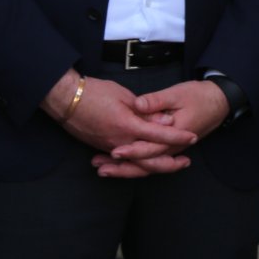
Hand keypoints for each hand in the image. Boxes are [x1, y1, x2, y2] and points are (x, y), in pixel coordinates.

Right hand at [44, 72, 197, 176]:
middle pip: (150, 160)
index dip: (178, 136)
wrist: (66, 100)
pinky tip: (146, 165)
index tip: (193, 137)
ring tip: (171, 165)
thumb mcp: (123, 95)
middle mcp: (120, 142)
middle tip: (185, 163)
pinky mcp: (102, 148)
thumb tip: (165, 121)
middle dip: (170, 163)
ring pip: (137, 164)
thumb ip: (145, 111)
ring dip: (154, 167)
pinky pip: (124, 161)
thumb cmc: (95, 92)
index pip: (159, 134)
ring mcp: (110, 147)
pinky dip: (137, 165)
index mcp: (128, 125)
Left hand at [91, 81, 231, 178]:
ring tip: (102, 168)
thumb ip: (156, 101)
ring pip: (146, 166)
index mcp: (173, 135)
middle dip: (122, 168)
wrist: (219, 102)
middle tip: (100, 168)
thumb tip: (138, 105)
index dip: (131, 150)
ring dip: (124, 169)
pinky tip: (117, 164)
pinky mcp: (167, 147)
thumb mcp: (177, 94)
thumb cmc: (198, 96)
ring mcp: (170, 150)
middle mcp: (171, 147)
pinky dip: (133, 164)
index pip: (150, 148)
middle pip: (145, 164)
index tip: (114, 152)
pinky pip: (149, 161)